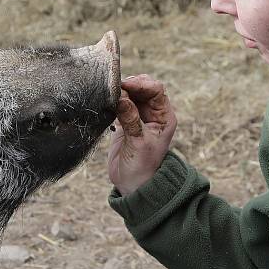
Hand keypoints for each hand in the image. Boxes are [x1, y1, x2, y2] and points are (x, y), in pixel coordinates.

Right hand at [108, 74, 177, 194]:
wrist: (132, 184)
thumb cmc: (142, 167)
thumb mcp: (139, 143)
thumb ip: (131, 120)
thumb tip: (122, 97)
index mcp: (163, 117)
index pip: (156, 90)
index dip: (141, 84)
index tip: (125, 85)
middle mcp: (152, 113)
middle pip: (142, 88)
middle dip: (129, 85)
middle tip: (113, 89)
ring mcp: (137, 116)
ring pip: (129, 93)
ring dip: (119, 92)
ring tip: (108, 96)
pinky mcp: (123, 120)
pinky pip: (118, 103)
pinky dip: (112, 100)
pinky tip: (105, 102)